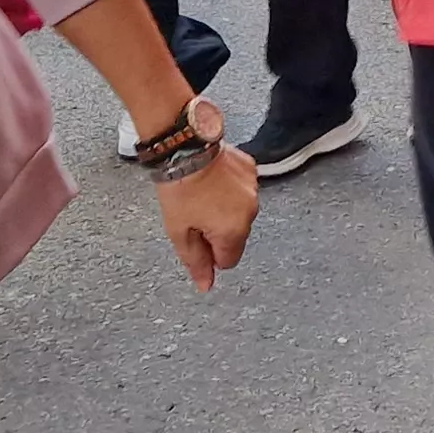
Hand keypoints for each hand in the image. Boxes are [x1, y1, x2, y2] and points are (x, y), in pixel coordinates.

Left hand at [150, 146, 258, 290]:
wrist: (186, 148)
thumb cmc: (180, 188)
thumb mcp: (180, 232)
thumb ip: (196, 262)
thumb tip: (206, 285)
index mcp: (233, 232)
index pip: (228, 260)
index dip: (210, 252)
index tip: (197, 236)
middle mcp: (249, 212)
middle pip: (235, 236)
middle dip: (218, 230)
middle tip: (195, 213)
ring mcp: (253, 189)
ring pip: (240, 212)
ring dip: (225, 209)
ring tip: (203, 194)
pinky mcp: (251, 170)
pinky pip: (243, 190)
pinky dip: (230, 189)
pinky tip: (213, 180)